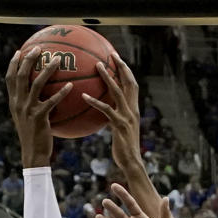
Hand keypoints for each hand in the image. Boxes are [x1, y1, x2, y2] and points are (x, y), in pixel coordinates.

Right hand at [5, 49, 72, 167]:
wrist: (33, 155)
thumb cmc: (34, 138)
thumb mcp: (27, 120)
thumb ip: (30, 106)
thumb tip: (41, 96)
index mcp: (14, 102)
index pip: (10, 78)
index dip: (14, 63)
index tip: (19, 51)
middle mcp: (18, 103)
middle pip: (21, 75)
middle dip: (28, 59)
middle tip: (38, 48)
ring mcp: (28, 110)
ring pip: (36, 84)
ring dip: (47, 70)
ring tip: (57, 60)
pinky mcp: (39, 118)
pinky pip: (52, 101)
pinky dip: (61, 92)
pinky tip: (71, 86)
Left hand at [80, 53, 138, 168]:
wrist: (132, 163)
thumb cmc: (124, 149)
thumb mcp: (120, 130)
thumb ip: (114, 117)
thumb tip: (103, 110)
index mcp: (134, 110)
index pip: (132, 85)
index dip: (126, 71)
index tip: (117, 58)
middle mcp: (132, 110)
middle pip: (129, 83)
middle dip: (121, 67)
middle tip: (111, 54)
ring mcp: (127, 117)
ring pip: (118, 92)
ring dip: (108, 77)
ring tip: (97, 66)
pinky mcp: (119, 125)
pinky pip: (106, 109)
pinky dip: (95, 101)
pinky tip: (84, 96)